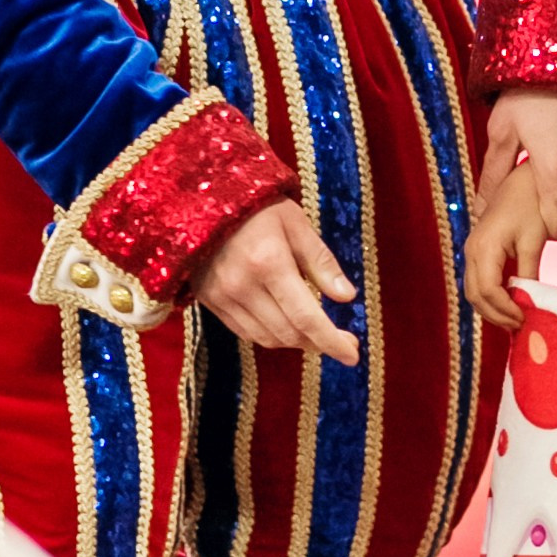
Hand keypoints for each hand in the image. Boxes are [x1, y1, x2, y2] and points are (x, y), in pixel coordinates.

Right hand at [195, 199, 358, 365]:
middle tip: (342, 343)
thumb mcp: (296, 224)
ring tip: (316, 335)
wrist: (203, 199)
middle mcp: (242, 286)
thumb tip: (347, 297)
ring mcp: (222, 297)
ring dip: (295, 342)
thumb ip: (321, 262)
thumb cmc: (258, 207)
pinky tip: (286, 326)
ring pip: (266, 338)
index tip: (353, 356)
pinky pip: (245, 332)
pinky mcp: (209, 301)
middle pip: (288, 333)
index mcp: (269, 263)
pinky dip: (270, 335)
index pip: (306, 317)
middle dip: (319, 344)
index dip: (332, 341)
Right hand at [462, 159, 552, 332]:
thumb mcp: (533, 241)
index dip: (504, 310)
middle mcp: (471, 251)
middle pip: (475, 295)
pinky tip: (510, 303)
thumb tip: (530, 302)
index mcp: (484, 248)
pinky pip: (478, 281)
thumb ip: (528, 273)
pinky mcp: (477, 251)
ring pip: (473, 291)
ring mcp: (471, 251)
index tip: (524, 319)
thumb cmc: (531, 206)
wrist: (523, 182)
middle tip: (520, 326)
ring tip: (516, 319)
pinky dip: (491, 297)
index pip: (487, 290)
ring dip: (492, 309)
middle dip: (496, 315)